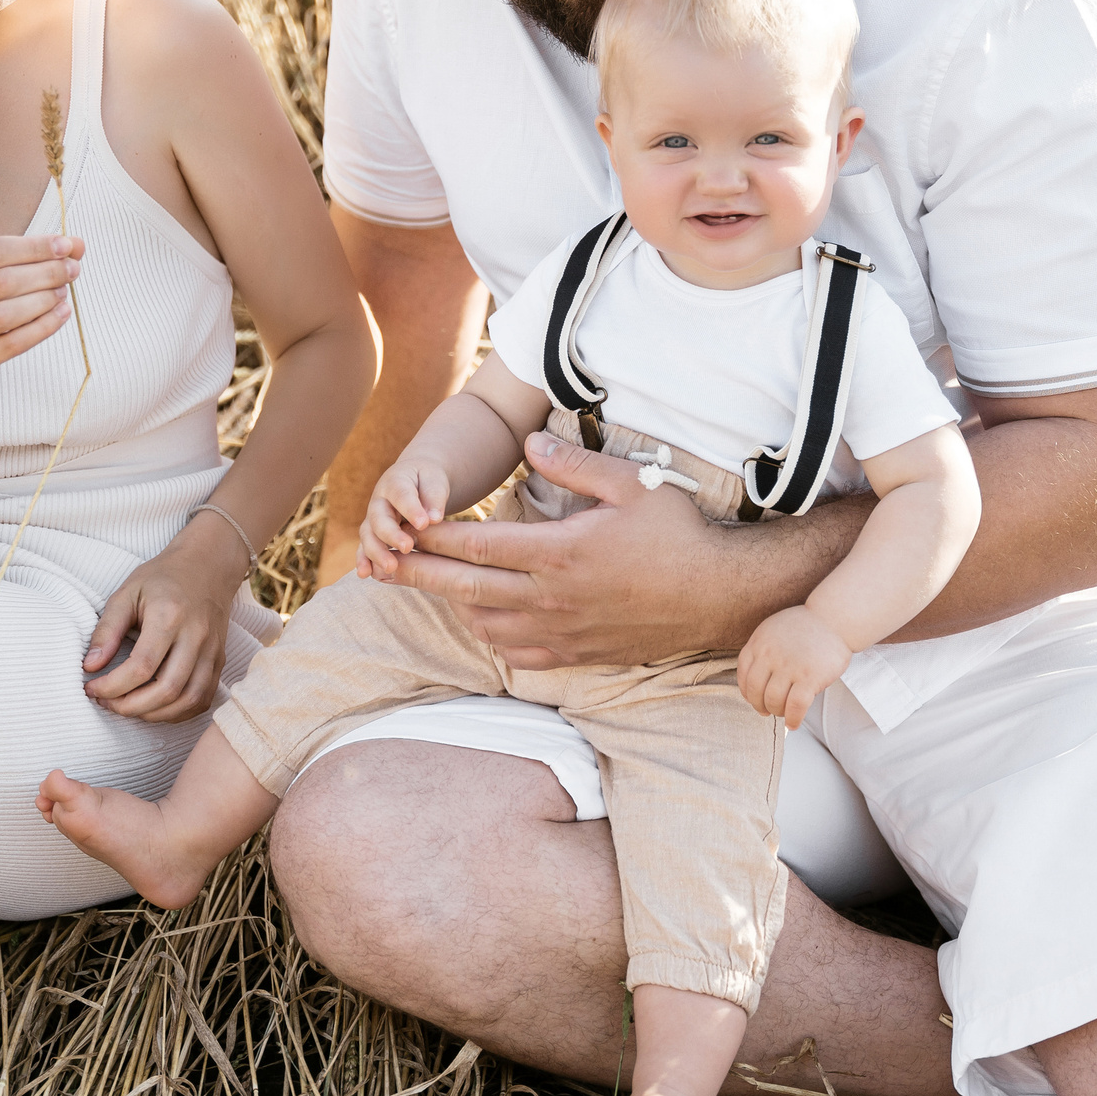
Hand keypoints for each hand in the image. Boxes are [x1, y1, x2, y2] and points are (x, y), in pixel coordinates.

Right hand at [0, 234, 84, 395]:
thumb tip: (74, 244)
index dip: (32, 247)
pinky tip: (60, 314)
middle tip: (71, 268)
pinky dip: (42, 327)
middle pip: (0, 282)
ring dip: (43, 299)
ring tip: (63, 290)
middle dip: (44, 272)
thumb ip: (20, 255)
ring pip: (5, 314)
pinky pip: (12, 345)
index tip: (65, 245)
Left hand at [84, 516, 251, 720]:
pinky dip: (178, 712)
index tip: (92, 688)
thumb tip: (90, 667)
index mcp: (169, 616)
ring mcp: (212, 651)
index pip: (142, 667)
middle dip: (131, 706)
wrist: (208, 566)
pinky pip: (202, 699)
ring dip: (154, 714)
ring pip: (188, 700)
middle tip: (107, 703)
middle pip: (167, 690)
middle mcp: (196, 637)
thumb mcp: (126, 593)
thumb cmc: (162, 578)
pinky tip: (155, 707)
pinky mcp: (220, 661)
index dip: (112, 686)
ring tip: (128, 707)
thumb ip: (107, 630)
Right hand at [357, 459, 451, 580]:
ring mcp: (373, 518)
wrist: (414, 479)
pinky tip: (365, 574)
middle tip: (407, 547)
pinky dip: (363, 560)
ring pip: (368, 535)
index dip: (411, 509)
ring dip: (376, 552)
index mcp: (395, 482)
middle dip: (391, 534)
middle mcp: (379, 500)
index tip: (423, 524)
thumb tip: (434, 519)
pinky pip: (364, 547)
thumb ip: (434, 497)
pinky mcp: (372, 534)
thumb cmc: (427, 480)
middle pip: (380, 518)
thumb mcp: (435, 480)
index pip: (401, 495)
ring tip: (390, 567)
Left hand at [393, 430, 788, 667]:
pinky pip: (518, 653)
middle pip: (465, 589)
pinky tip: (485, 621)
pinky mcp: (578, 654)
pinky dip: (492, 637)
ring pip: (486, 625)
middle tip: (380, 565)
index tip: (406, 525)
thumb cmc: (678, 533)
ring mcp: (563, 631)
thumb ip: (575, 462)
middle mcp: (553, 597)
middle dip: (418, 575)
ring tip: (432, 585)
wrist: (716, 597)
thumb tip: (530, 441)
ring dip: (454, 606)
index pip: (477, 544)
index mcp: (559, 551)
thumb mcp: (632, 483)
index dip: (434, 536)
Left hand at [735, 606, 851, 728]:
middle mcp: (770, 655)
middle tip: (769, 710)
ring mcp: (790, 667)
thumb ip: (761, 651)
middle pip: (756, 691)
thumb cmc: (805, 627)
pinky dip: (793, 719)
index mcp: (759, 643)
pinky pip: (795, 706)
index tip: (754, 699)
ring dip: (777, 712)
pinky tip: (794, 723)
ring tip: (784, 713)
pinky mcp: (809, 677)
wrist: (834, 619)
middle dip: (760, 705)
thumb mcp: (773, 630)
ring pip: (774, 701)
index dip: (747, 692)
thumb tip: (753, 683)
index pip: (744, 675)